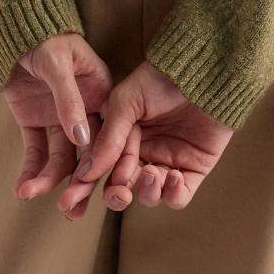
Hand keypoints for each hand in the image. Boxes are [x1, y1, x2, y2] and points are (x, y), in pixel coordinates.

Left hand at [0, 30, 112, 202]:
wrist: (13, 31)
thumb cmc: (44, 37)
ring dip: (48, 180)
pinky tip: (21, 188)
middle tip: (70, 209)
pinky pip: (35, 151)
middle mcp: (85, 111)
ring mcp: (60, 119)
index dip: (108, 160)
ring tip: (29, 193)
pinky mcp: (36, 122)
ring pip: (60, 158)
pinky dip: (29, 169)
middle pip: (88, 154)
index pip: (112, 133)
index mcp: (102, 93)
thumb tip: (82, 140)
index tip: (99, 184)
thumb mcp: (58, 63)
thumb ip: (69, 99)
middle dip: (79, 183)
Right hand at [57, 58, 234, 214]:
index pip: (100, 167)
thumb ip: (109, 136)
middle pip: (122, 188)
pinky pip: (178, 197)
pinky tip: (172, 176)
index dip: (84, 185)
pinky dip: (173, 195)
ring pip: (149, 195)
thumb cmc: (162, 78)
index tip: (70, 201)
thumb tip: (86, 171)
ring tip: (151, 173)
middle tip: (119, 193)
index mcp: (123, 137)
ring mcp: (168, 163)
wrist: (203, 72)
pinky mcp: (193, 170)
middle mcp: (143, 153)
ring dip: (147, 191)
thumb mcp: (127, 101)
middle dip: (116, 196)